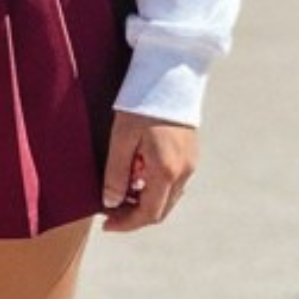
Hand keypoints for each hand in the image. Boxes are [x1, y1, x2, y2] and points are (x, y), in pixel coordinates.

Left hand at [101, 110, 197, 232]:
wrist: (170, 74)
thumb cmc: (141, 103)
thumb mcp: (121, 138)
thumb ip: (115, 174)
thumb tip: (110, 203)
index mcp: (166, 171)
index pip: (148, 214)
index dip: (126, 224)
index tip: (106, 224)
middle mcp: (184, 172)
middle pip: (160, 210)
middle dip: (135, 215)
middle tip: (110, 210)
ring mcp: (191, 163)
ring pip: (168, 197)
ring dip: (145, 201)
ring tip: (121, 190)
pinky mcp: (192, 154)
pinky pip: (174, 182)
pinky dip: (155, 188)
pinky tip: (137, 175)